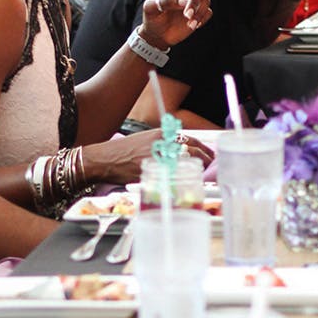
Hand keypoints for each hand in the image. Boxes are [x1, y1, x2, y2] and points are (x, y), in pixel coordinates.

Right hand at [82, 130, 214, 183]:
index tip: (210, 155)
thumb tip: (179, 153)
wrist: (105, 159)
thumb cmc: (123, 152)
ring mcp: (159, 157)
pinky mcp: (154, 170)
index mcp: (162, 134)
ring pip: (186, 162)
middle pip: (193, 150)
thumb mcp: (146, 140)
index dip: (203, 148)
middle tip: (212, 166)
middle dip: (206, 159)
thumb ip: (163, 145)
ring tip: (203, 175)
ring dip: (197, 169)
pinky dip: (183, 179)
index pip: (191, 140)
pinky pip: (174, 175)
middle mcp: (163, 143)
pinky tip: (187, 183)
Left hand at [139, 0, 211, 48]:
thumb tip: (183, 2)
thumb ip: (164, 2)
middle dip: (195, 2)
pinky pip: (208, 12)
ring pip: (206, 1)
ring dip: (199, 12)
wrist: (157, 35)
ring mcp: (194, 2)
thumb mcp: (150, 9)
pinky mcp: (200, 13)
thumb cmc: (152, 18)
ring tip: (190, 23)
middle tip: (187, 15)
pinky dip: (202, 18)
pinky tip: (193, 25)